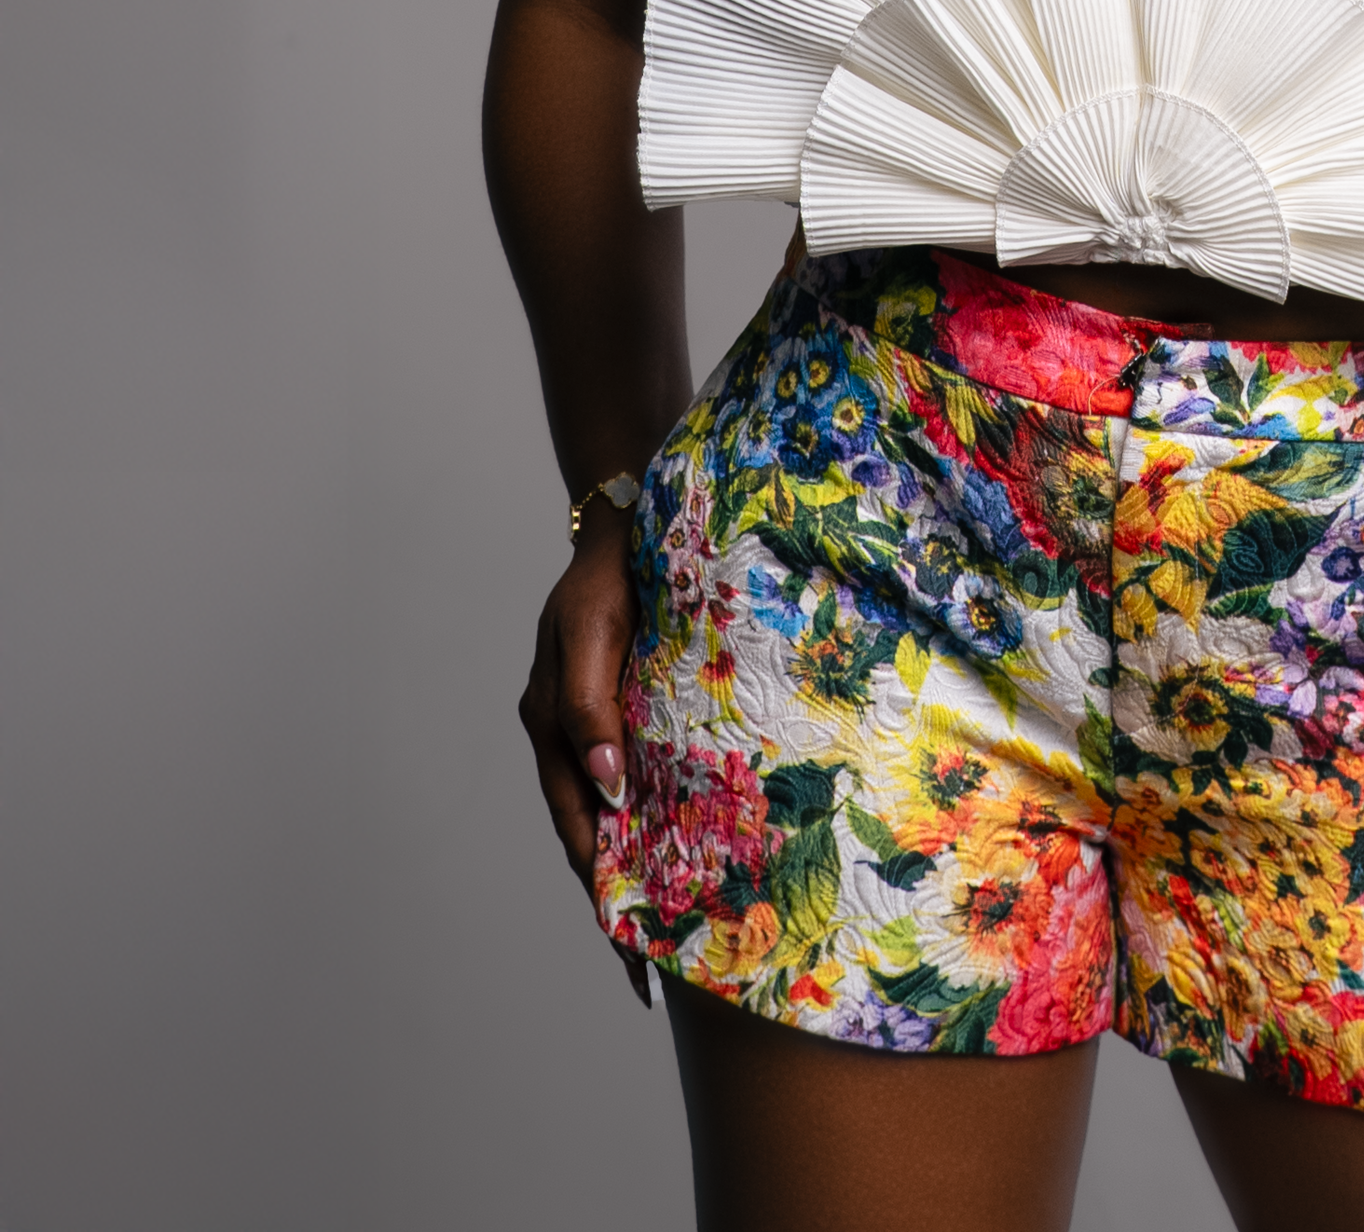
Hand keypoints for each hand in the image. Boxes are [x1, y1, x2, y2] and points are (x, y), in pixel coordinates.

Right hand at [517, 503, 650, 1001]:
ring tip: (670, 933)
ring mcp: (597, 727)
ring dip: (637, 870)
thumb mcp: (592, 630)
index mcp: (551, 726)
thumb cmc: (609, 572)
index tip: (628, 950)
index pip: (577, 828)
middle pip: (591, 838)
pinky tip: (681, 851)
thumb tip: (607, 786)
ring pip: (614, 818)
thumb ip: (593, 705)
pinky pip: (635, 782)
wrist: (627, 521)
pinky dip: (651, 825)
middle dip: (617, 904)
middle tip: (652, 973)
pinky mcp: (627, 711)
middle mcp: (569, 737)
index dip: (600, 890)